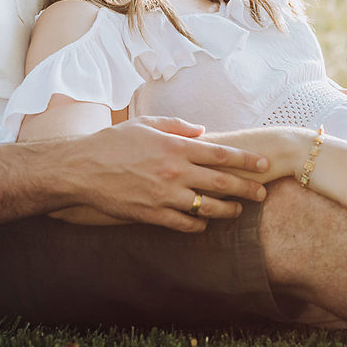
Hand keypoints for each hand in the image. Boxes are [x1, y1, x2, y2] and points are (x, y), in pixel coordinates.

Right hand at [49, 115, 269, 232]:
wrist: (81, 169)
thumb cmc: (113, 142)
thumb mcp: (146, 123)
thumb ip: (177, 126)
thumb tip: (203, 131)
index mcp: (175, 147)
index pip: (220, 154)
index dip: (246, 159)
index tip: (264, 163)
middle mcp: (174, 172)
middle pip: (221, 183)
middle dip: (246, 188)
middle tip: (262, 193)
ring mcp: (164, 196)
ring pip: (207, 207)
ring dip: (227, 210)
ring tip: (238, 210)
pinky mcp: (152, 215)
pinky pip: (184, 223)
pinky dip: (198, 223)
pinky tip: (204, 221)